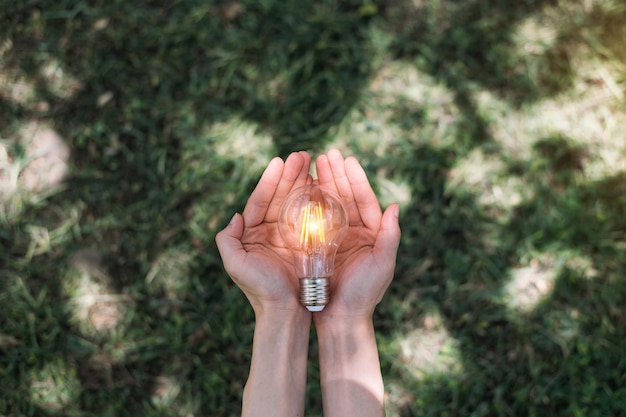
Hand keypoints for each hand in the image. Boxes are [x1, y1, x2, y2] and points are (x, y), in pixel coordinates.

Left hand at [215, 151, 312, 314]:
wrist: (285, 313)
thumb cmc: (260, 290)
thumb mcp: (236, 265)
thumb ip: (227, 240)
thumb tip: (236, 216)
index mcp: (251, 234)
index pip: (259, 200)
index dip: (269, 180)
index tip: (279, 161)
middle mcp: (269, 232)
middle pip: (279, 196)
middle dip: (290, 175)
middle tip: (302, 154)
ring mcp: (288, 236)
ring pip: (295, 203)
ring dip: (303, 182)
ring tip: (313, 163)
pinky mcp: (306, 243)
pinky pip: (310, 217)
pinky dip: (315, 201)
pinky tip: (321, 184)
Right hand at [314, 149, 400, 319]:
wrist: (341, 319)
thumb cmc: (364, 294)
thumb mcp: (382, 265)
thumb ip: (391, 236)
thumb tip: (395, 206)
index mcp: (372, 234)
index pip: (364, 200)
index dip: (355, 179)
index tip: (346, 159)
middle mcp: (355, 232)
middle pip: (346, 197)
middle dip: (336, 175)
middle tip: (326, 154)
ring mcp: (336, 238)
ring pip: (329, 204)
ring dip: (322, 183)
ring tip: (313, 163)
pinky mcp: (319, 246)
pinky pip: (314, 220)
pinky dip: (309, 203)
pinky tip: (302, 188)